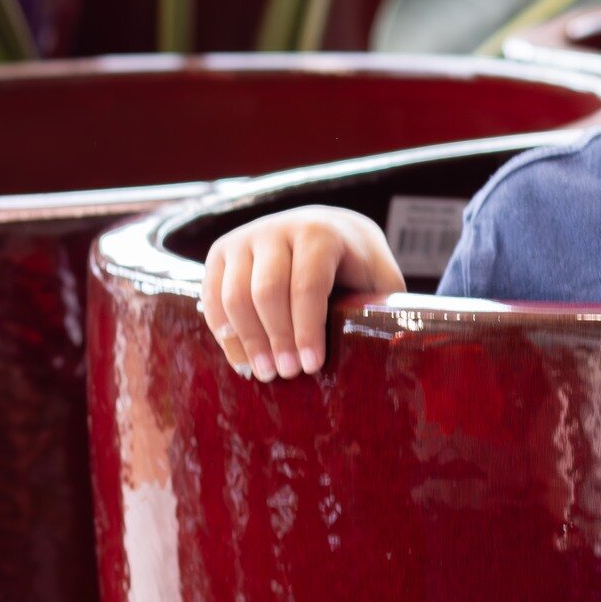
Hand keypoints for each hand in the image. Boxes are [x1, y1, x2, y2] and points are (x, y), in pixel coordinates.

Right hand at [200, 207, 405, 381]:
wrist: (325, 227)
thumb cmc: (356, 262)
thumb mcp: (378, 275)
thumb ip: (384, 303)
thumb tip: (389, 346)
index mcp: (321, 232)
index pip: (308, 285)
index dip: (307, 330)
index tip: (312, 366)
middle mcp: (278, 228)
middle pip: (267, 292)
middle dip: (277, 339)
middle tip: (288, 374)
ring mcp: (245, 237)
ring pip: (234, 296)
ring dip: (247, 341)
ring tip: (265, 374)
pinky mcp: (221, 252)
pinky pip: (211, 297)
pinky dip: (224, 331)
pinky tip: (242, 359)